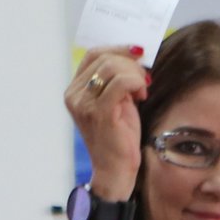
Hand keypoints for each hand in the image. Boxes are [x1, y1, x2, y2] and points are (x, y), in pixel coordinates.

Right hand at [64, 44, 148, 198]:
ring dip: (135, 75)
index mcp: (75, 90)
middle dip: (130, 63)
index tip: (138, 54)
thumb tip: (135, 56)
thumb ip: (118, 81)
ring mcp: (84, 104)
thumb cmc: (119, 138)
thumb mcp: (118, 103)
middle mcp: (74, 95)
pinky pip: (121, 83)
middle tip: (144, 78)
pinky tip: (141, 96)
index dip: (118, 49)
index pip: (94, 54)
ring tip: (142, 91)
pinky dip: (136, 83)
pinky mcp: (99, 113)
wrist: (115, 170)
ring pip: (113, 68)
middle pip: (104, 58)